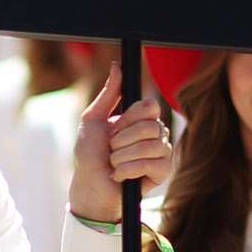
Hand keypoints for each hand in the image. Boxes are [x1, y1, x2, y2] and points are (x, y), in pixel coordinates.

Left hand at [69, 74, 172, 223]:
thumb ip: (109, 94)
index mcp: (140, 119)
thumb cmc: (90, 154)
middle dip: (121, 140)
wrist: (90, 185)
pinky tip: (120, 176)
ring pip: (152, 145)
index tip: (114, 128)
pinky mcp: (162, 172)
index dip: (130, 118)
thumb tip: (117, 66)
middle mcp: (155, 133)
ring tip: (114, 164)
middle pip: (150, 126)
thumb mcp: (93, 120)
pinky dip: (129, 170)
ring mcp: (161, 152)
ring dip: (123, 157)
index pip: (150, 106)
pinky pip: (154, 163)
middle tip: (111, 150)